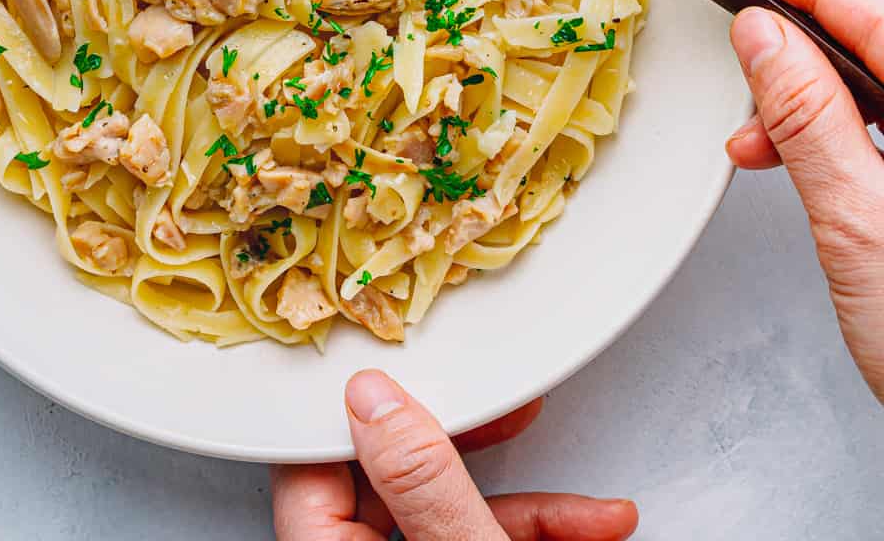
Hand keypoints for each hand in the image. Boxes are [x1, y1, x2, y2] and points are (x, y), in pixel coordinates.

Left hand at [272, 370, 637, 539]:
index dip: (354, 417)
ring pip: (445, 516)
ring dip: (523, 501)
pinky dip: (536, 534)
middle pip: (388, 485)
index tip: (400, 375)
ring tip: (582, 499)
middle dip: (462, 448)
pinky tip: (591, 525)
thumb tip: (374, 401)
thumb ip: (421, 487)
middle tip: (502, 412)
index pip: (309, 471)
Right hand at [727, 0, 883, 402]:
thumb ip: (811, 122)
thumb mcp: (862, 226)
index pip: (883, 22)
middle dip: (798, 52)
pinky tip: (793, 160)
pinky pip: (882, 136)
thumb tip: (767, 39)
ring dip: (806, 104)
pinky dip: (832, 141)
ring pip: (878, 95)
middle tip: (739, 48)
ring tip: (754, 137)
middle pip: (879, 54)